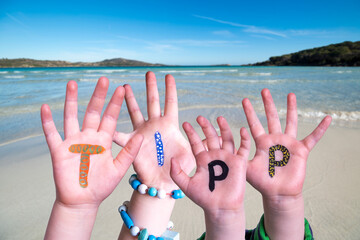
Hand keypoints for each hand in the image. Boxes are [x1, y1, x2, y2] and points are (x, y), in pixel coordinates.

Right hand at [41, 77, 142, 207]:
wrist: (83, 202)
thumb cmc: (102, 186)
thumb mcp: (119, 168)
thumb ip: (129, 152)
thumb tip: (141, 137)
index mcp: (104, 141)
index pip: (110, 118)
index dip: (115, 103)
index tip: (122, 88)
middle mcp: (89, 137)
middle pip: (93, 112)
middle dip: (98, 96)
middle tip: (103, 79)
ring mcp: (73, 143)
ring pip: (71, 117)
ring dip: (71, 101)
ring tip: (72, 84)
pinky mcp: (59, 151)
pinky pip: (52, 134)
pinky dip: (47, 122)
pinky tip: (45, 108)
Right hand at [113, 72, 194, 189]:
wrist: (164, 183)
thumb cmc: (179, 168)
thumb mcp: (193, 153)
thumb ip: (200, 142)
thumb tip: (213, 134)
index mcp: (170, 126)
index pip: (170, 103)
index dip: (170, 89)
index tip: (169, 75)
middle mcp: (155, 126)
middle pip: (152, 102)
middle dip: (151, 87)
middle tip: (149, 73)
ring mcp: (143, 133)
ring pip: (135, 112)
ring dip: (130, 99)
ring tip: (126, 86)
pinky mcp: (133, 143)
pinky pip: (120, 135)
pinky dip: (113, 129)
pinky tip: (105, 118)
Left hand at [171, 116, 249, 239]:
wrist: (220, 208)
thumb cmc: (204, 198)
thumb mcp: (187, 185)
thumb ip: (177, 173)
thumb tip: (172, 159)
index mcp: (203, 159)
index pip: (196, 143)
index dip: (191, 133)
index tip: (185, 124)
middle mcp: (215, 156)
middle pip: (211, 137)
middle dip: (205, 127)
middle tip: (200, 117)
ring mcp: (227, 158)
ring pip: (226, 139)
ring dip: (224, 128)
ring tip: (219, 118)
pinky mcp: (239, 162)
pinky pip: (243, 148)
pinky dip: (244, 139)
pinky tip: (242, 130)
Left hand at [243, 89, 331, 198]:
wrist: (278, 193)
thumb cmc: (261, 182)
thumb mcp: (247, 167)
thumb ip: (242, 152)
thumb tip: (240, 133)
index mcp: (262, 142)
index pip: (254, 124)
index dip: (249, 112)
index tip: (244, 99)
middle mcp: (275, 139)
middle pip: (272, 117)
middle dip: (268, 104)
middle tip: (264, 90)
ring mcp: (288, 144)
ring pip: (291, 122)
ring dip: (291, 108)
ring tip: (290, 94)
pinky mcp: (301, 151)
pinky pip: (313, 138)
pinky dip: (320, 129)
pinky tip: (327, 119)